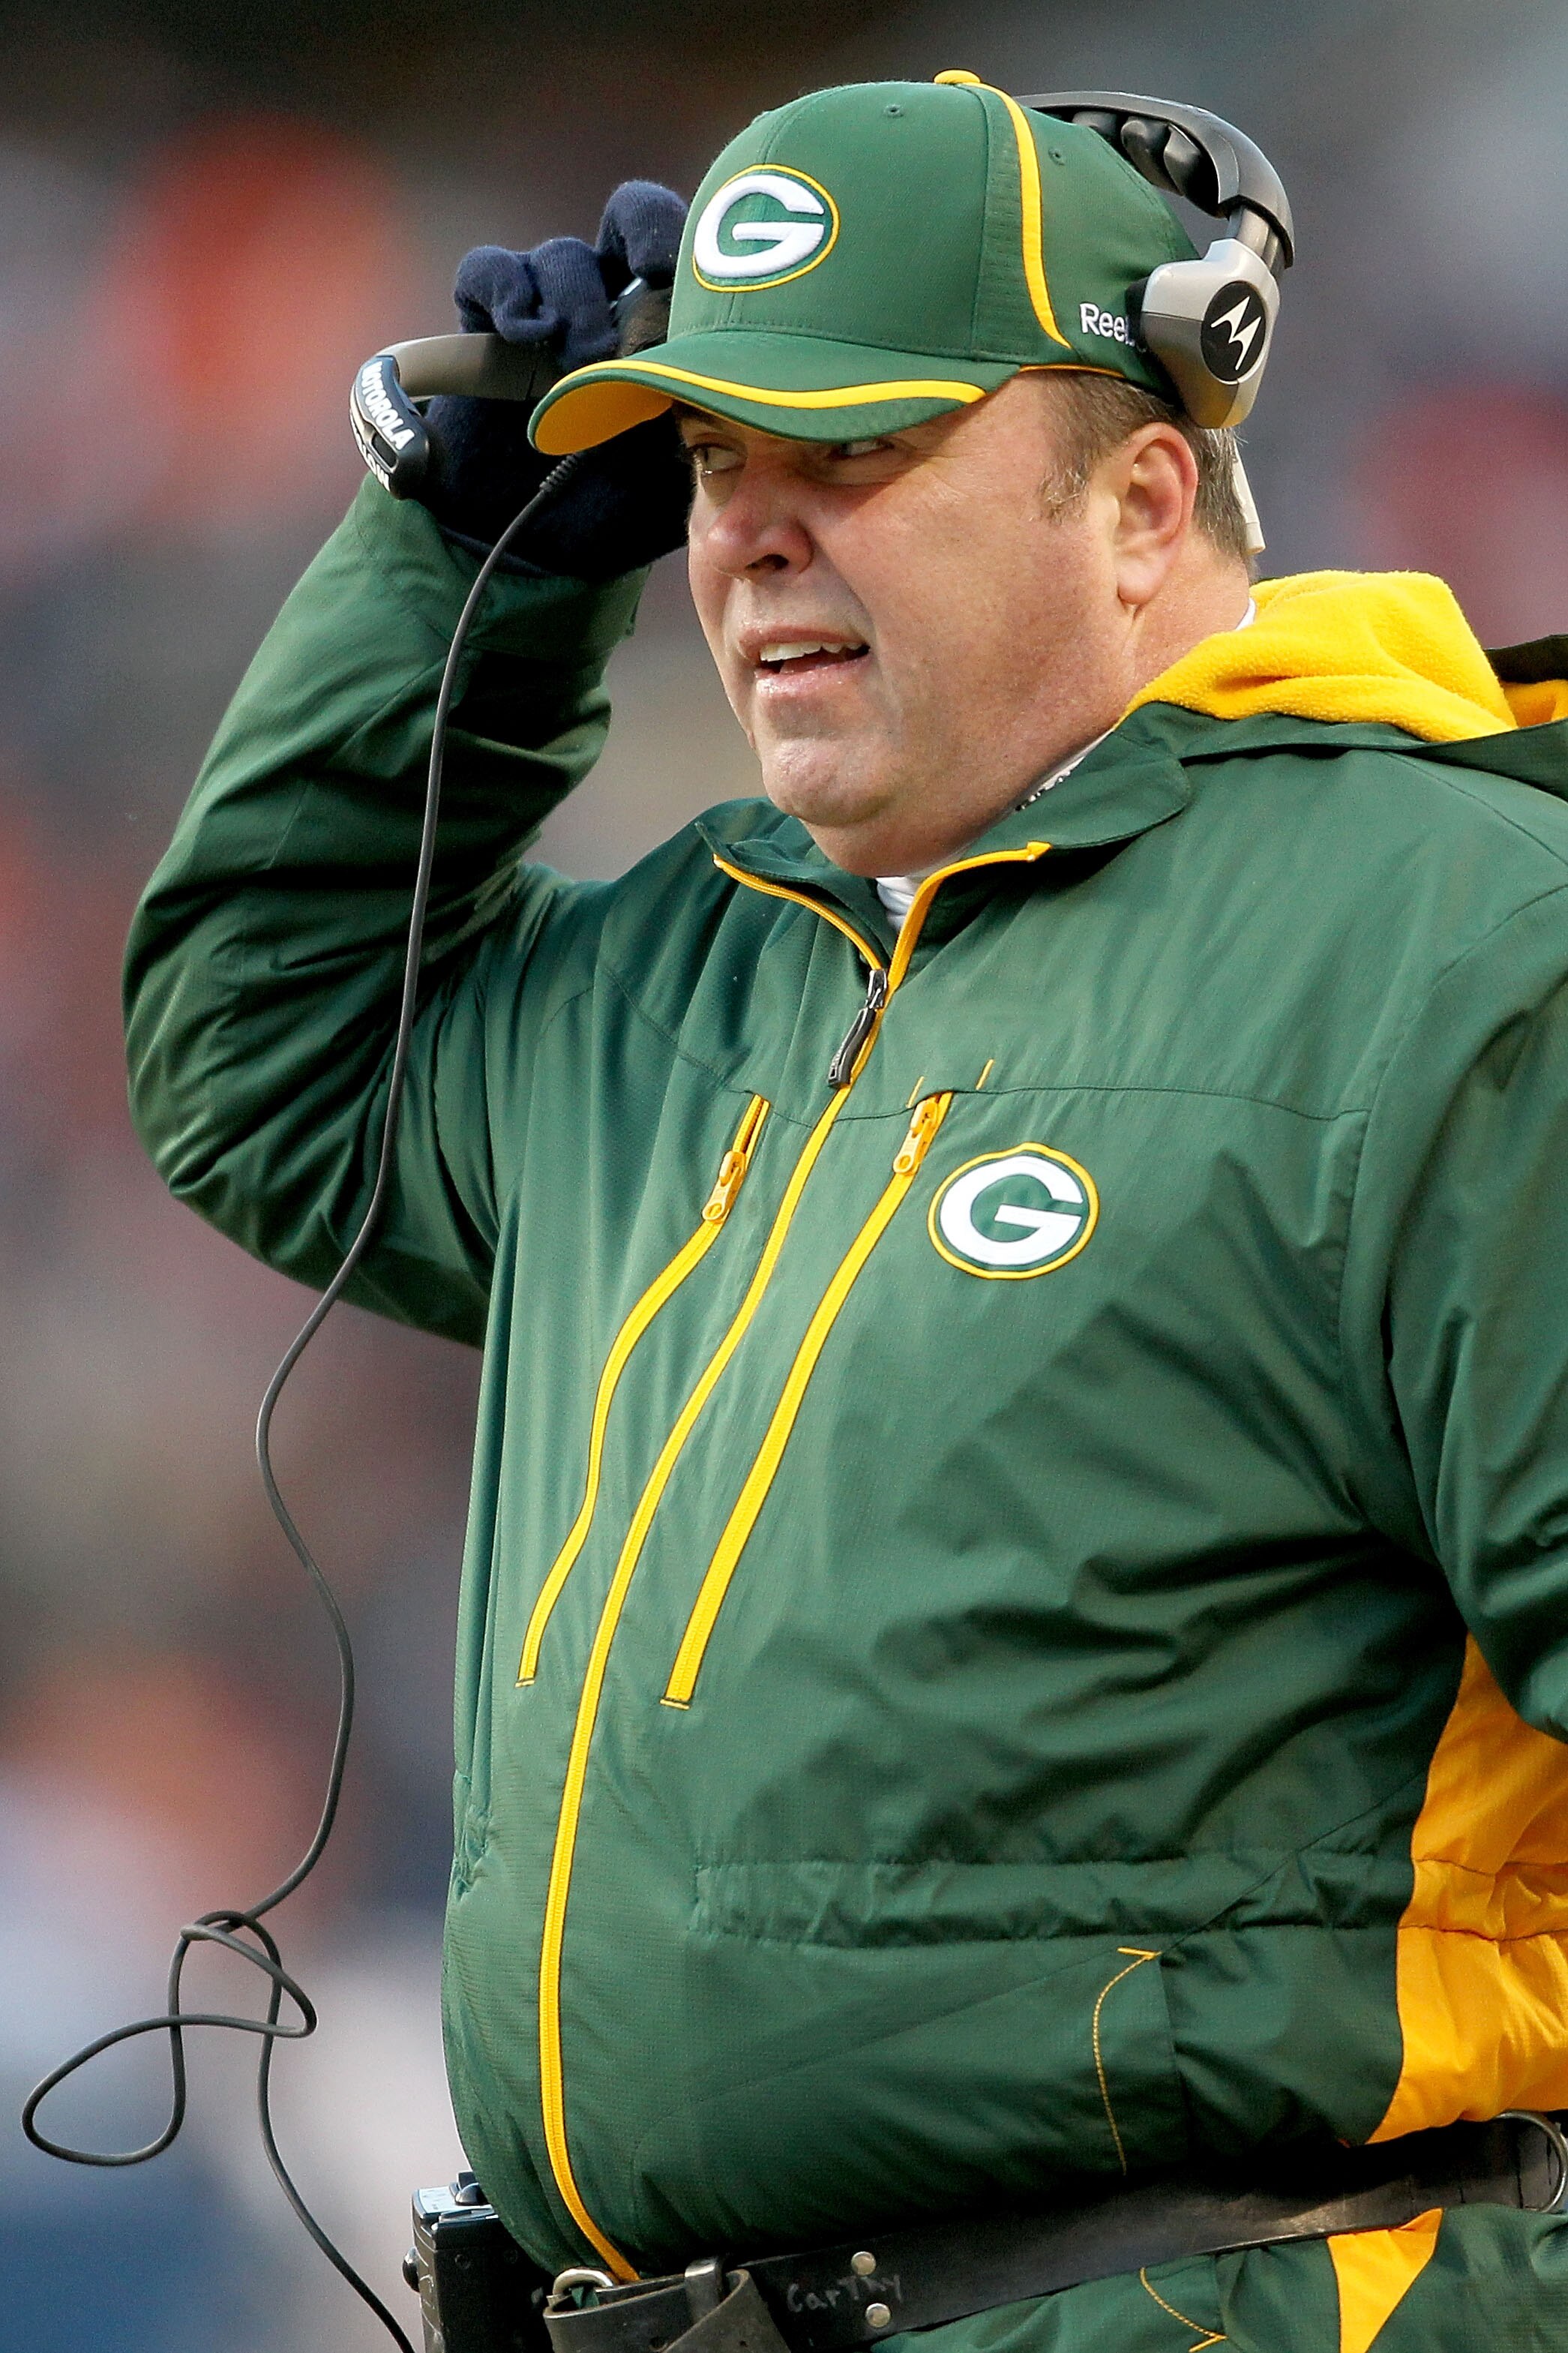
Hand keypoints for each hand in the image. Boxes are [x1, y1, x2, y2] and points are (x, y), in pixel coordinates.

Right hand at [421, 181, 692, 579]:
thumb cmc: (623, 511)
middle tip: (648, 275)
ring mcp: (550, 315)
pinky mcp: (488, 334)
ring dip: (575, 295)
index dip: (694, 244)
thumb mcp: (689, 476)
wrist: (540, 554)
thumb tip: (763, 399)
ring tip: (581, 355)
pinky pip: (486, 274)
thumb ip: (720, 435)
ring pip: (561, 255)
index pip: (690, 251)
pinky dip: (502, 289)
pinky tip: (524, 329)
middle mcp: (613, 303)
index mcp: (668, 327)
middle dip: (639, 234)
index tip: (696, 273)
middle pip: (629, 218)